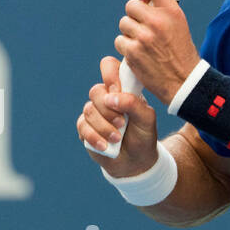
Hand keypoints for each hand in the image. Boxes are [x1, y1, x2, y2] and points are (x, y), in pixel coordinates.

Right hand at [78, 56, 157, 177]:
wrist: (135, 162)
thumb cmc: (143, 136)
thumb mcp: (147, 120)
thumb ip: (134, 104)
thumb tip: (111, 98)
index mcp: (122, 89)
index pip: (109, 67)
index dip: (110, 75)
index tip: (117, 91)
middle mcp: (106, 98)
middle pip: (96, 91)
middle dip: (108, 110)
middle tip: (122, 123)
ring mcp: (94, 112)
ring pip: (88, 110)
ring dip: (104, 126)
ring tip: (117, 138)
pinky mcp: (85, 127)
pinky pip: (82, 126)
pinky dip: (94, 137)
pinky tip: (105, 146)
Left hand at [115, 0, 200, 106]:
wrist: (184, 83)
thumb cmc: (182, 54)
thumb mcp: (180, 26)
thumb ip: (163, 10)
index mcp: (172, 12)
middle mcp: (157, 21)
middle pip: (131, 5)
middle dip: (135, 16)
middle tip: (144, 28)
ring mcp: (143, 37)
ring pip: (124, 24)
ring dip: (130, 33)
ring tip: (144, 44)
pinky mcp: (132, 52)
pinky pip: (120, 41)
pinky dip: (127, 48)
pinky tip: (139, 55)